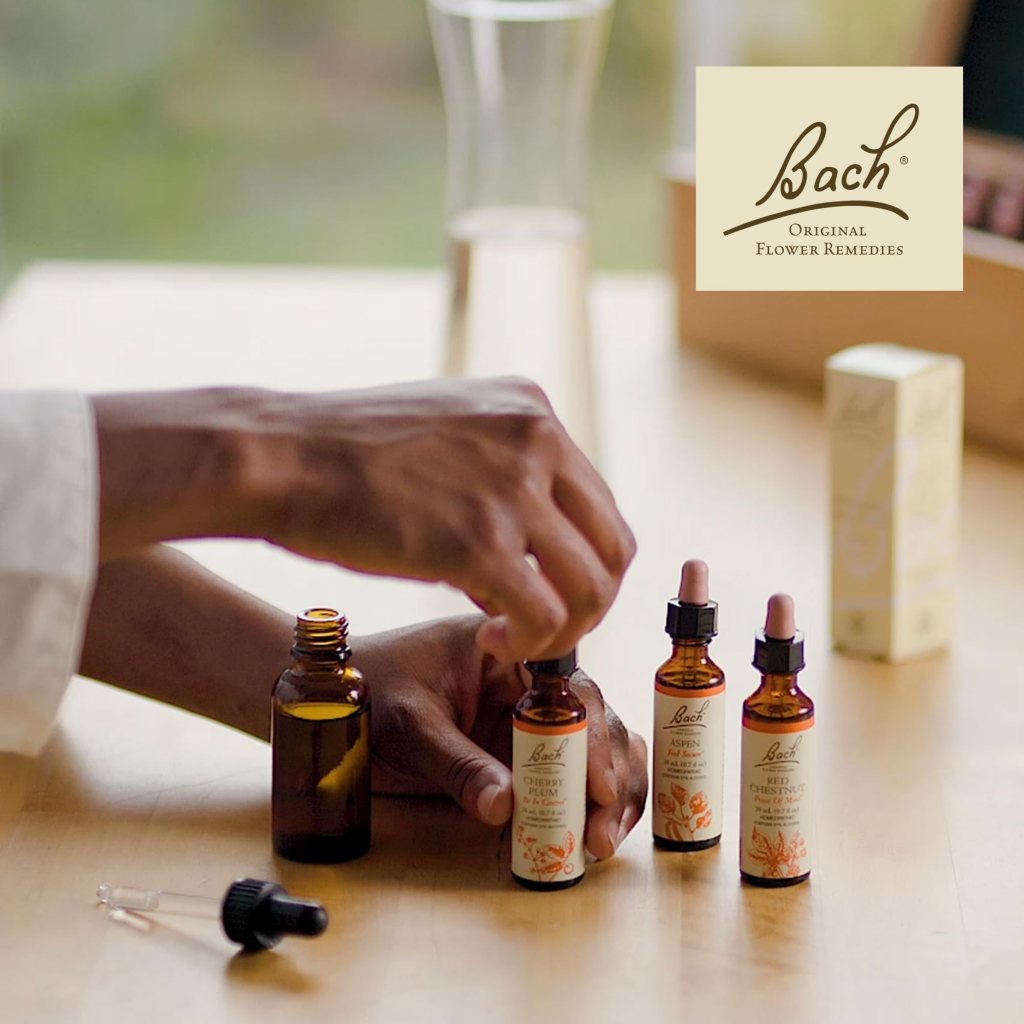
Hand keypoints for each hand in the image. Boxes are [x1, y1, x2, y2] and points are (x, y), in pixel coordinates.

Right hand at [92, 378, 635, 663]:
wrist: (279, 456)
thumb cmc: (346, 453)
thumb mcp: (445, 430)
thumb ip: (500, 463)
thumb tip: (532, 529)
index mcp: (531, 411)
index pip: (597, 501)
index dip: (580, 560)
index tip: (543, 588)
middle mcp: (537, 439)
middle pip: (613, 544)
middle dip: (589, 600)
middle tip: (544, 628)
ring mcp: (513, 488)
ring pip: (592, 586)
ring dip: (562, 629)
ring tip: (511, 640)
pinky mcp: (481, 540)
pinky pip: (545, 615)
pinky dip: (527, 643)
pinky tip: (488, 641)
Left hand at [352, 615, 647, 859]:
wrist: (332, 699)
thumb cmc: (370, 691)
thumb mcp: (410, 724)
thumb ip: (457, 763)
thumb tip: (505, 808)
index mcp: (510, 652)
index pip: (569, 689)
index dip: (592, 736)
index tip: (597, 785)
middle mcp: (530, 684)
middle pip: (596, 722)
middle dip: (610, 775)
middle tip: (600, 830)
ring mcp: (528, 722)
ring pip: (596, 751)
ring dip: (612, 794)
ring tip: (599, 842)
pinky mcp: (519, 757)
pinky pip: (567, 778)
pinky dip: (588, 804)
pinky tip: (590, 835)